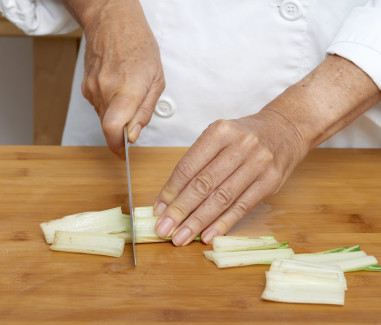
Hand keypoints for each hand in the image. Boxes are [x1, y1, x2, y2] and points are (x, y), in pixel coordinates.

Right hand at [67, 0, 164, 154]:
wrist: (112, 22)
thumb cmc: (139, 46)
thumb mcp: (157, 80)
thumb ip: (145, 111)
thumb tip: (134, 135)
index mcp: (128, 89)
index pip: (114, 128)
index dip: (117, 147)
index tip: (123, 155)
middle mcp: (106, 91)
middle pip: (109, 127)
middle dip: (121, 132)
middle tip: (134, 122)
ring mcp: (93, 89)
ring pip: (103, 118)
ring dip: (117, 117)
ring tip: (128, 96)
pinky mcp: (86, 87)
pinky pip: (98, 107)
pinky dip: (110, 107)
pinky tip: (118, 90)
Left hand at [154, 110, 306, 245]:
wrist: (285, 129)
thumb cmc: (246, 136)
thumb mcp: (220, 137)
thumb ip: (197, 162)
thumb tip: (171, 197)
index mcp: (220, 131)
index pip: (188, 166)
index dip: (171, 191)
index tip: (159, 209)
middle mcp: (240, 145)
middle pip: (203, 184)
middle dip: (180, 210)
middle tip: (164, 229)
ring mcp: (258, 163)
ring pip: (222, 198)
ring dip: (198, 221)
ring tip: (181, 237)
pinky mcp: (271, 181)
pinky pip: (242, 206)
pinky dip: (223, 223)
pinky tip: (208, 235)